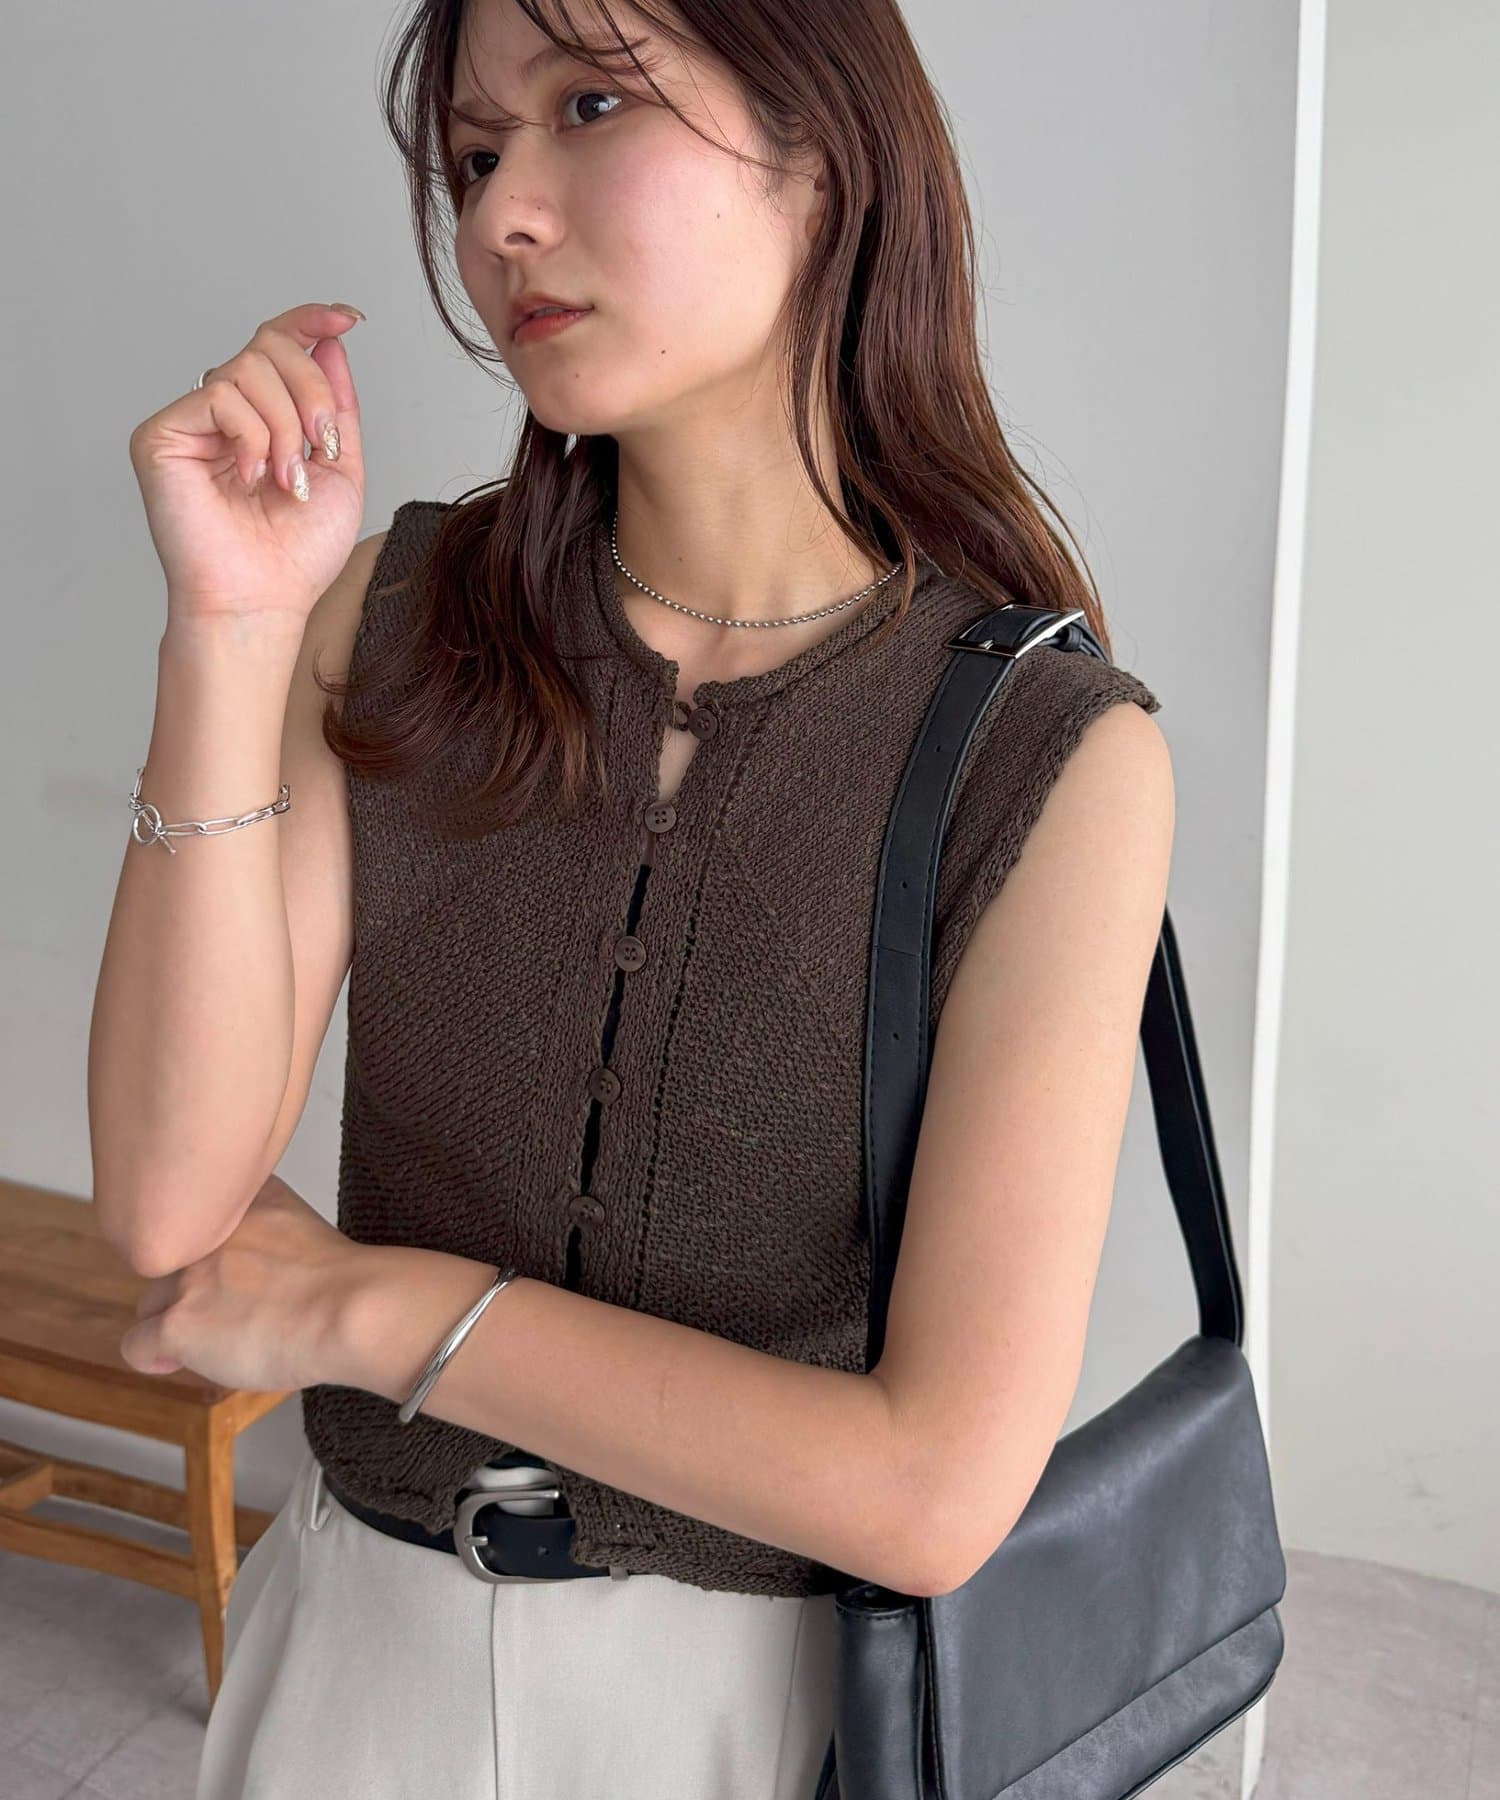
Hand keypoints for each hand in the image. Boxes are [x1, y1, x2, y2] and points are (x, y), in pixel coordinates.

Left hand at [118, 1173, 371, 1392]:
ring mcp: (189, 1277)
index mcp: (243, 1201)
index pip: (199, 1219)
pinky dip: (155, 1358)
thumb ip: (269, 1230)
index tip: (235, 1276)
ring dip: (174, 1322)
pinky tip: (178, 1361)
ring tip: (215, 1340)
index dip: (213, 1255)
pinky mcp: (177, 1324)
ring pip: (150, 1305)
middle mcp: (206, 1233)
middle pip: (170, 1265)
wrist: (349, 1309)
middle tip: (228, 1314)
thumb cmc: (342, 1283)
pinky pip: (136, 1345)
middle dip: (190, 1290)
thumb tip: (259, 1268)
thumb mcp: (302, 1225)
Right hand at [127, 301, 366, 626]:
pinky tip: (252, 479)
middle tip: (321, 448)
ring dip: (286, 425)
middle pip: (271, 345)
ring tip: (288, 481)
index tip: (348, 318)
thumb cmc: (296, 553)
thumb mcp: (339, 469)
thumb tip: (330, 340)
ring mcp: (191, 421)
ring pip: (248, 366)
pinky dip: (253, 436)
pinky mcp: (162, 434)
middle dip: (312, 392)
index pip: (278, 344)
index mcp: (263, 417)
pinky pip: (220, 395)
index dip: (310, 321)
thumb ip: (337, 406)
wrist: (264, 599)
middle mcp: (223, 413)